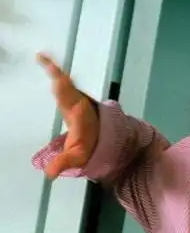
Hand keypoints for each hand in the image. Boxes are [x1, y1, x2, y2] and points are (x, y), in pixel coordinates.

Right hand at [37, 53, 98, 177]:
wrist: (104, 137)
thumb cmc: (90, 145)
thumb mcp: (78, 156)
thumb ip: (63, 163)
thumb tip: (48, 175)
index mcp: (78, 115)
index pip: (71, 105)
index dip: (64, 93)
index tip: (56, 80)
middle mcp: (77, 102)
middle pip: (67, 87)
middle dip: (58, 76)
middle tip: (44, 61)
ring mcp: (74, 97)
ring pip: (65, 80)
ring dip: (54, 68)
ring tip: (42, 57)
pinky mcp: (70, 95)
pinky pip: (62, 79)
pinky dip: (53, 69)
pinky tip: (42, 59)